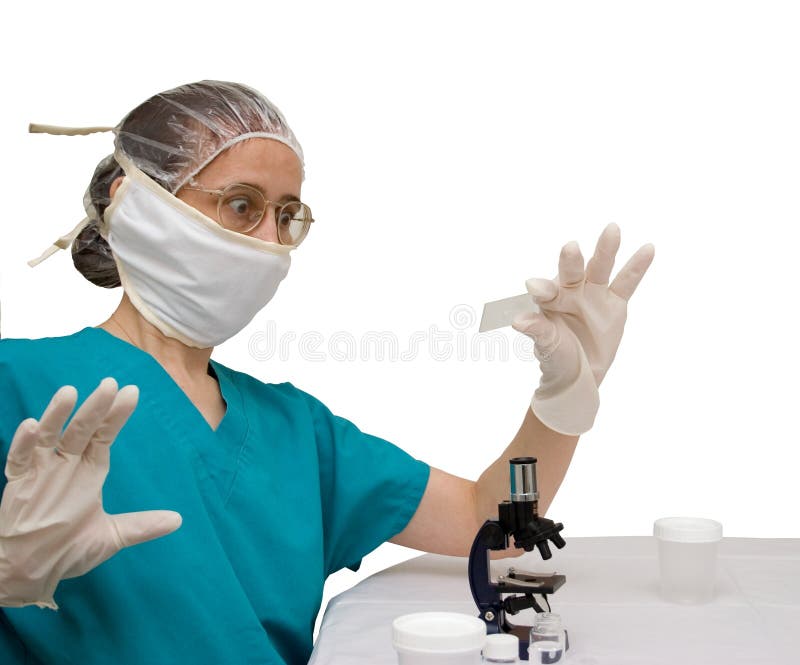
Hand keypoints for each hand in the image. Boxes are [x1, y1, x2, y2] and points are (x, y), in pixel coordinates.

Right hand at [0, 378, 181, 608]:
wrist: (29, 572)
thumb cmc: (67, 550)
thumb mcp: (110, 537)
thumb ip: (142, 526)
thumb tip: (178, 520)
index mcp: (89, 471)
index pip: (105, 436)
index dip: (117, 415)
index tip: (132, 392)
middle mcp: (66, 465)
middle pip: (82, 430)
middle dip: (96, 407)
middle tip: (109, 384)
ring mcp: (41, 472)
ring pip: (49, 436)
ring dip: (58, 415)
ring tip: (69, 393)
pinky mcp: (17, 484)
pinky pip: (19, 459)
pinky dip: (24, 443)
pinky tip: (31, 426)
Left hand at [512, 224, 654, 434]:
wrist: (579, 372)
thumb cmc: (557, 357)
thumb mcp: (548, 347)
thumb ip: (538, 330)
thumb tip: (518, 321)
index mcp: (549, 301)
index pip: (546, 291)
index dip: (543, 289)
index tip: (535, 287)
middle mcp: (571, 290)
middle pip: (572, 271)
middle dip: (571, 260)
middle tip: (570, 248)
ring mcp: (593, 293)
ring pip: (600, 268)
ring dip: (605, 250)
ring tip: (612, 230)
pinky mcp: (614, 301)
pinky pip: (626, 282)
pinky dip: (637, 266)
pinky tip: (648, 249)